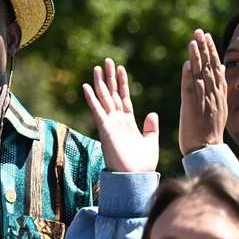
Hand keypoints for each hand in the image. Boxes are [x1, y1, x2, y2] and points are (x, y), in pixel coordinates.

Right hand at [83, 58, 159, 173]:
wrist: (135, 177)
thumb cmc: (143, 164)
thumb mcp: (151, 142)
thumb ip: (151, 128)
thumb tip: (152, 113)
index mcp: (128, 122)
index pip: (124, 97)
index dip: (122, 83)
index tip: (121, 68)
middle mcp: (117, 120)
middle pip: (112, 93)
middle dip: (110, 77)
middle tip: (107, 61)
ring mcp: (110, 123)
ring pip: (104, 98)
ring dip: (100, 83)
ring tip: (97, 67)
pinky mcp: (105, 128)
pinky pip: (97, 110)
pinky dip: (92, 99)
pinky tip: (87, 87)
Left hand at [178, 29, 226, 154]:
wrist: (206, 150)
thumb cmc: (208, 130)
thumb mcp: (218, 106)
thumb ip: (219, 86)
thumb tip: (221, 68)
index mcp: (218, 95)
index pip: (216, 68)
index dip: (211, 51)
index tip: (207, 36)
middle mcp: (213, 96)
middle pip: (210, 68)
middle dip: (205, 48)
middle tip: (199, 31)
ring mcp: (203, 101)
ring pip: (201, 75)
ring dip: (197, 57)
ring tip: (193, 40)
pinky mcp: (192, 108)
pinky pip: (191, 89)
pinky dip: (189, 76)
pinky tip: (187, 63)